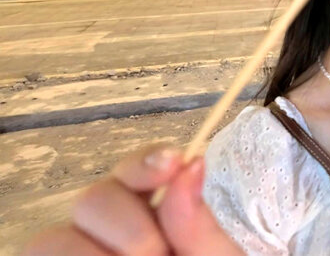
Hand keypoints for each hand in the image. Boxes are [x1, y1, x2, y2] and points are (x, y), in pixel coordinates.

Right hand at [24, 145, 242, 255]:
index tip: (171, 164)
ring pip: (50, 239)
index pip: (138, 171)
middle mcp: (111, 239)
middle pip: (93, 199)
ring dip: (91, 255)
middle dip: (126, 224)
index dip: (146, 162)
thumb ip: (200, 230)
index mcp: (157, 221)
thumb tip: (190, 163)